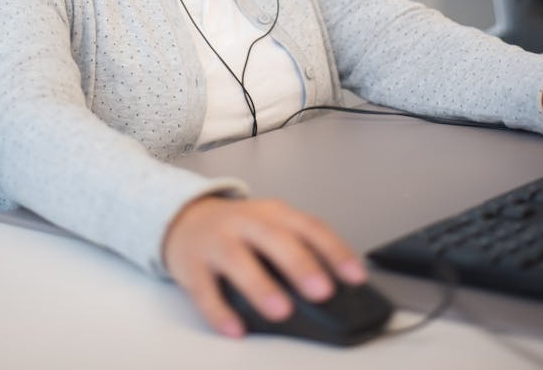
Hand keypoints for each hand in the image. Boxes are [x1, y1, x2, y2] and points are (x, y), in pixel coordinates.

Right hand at [161, 195, 365, 337]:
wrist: (186, 219)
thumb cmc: (239, 230)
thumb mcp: (271, 228)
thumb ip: (298, 250)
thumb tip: (335, 291)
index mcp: (273, 213)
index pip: (309, 227)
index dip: (334, 250)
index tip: (355, 276)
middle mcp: (245, 222)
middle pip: (273, 238)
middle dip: (299, 264)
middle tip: (321, 291)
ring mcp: (216, 241)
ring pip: (237, 259)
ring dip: (260, 285)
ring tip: (281, 311)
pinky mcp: (191, 265)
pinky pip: (205, 289)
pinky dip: (219, 311)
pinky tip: (235, 329)